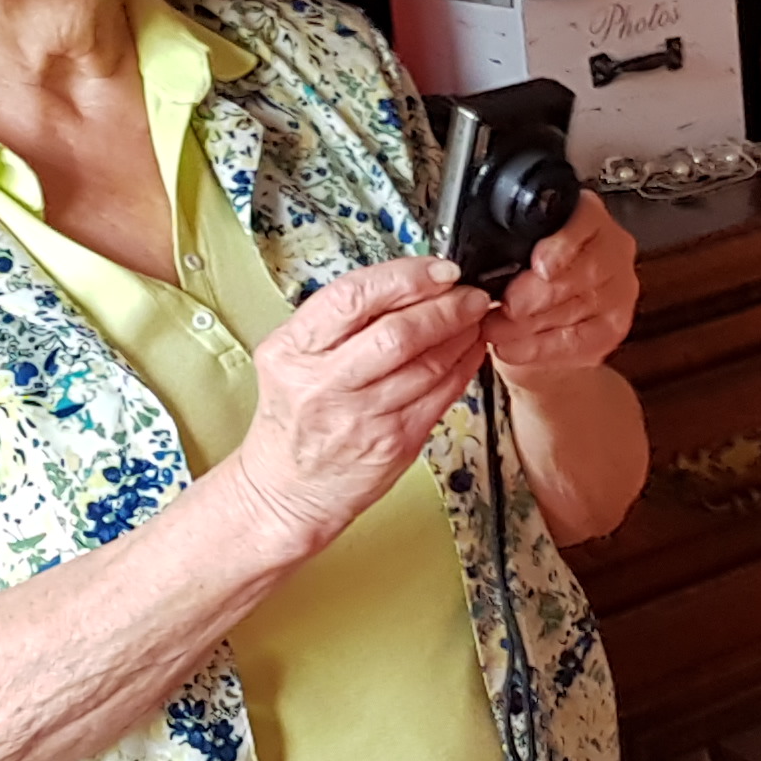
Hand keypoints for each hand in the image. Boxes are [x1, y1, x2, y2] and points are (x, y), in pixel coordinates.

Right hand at [233, 257, 488, 556]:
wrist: (286, 491)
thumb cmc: (293, 422)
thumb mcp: (290, 361)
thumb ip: (337, 324)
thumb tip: (403, 283)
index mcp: (292, 351)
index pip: (353, 297)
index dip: (404, 277)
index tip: (437, 269)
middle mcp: (324, 385)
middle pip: (398, 332)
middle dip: (445, 305)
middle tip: (468, 292)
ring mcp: (361, 417)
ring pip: (427, 363)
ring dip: (462, 333)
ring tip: (474, 316)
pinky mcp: (394, 443)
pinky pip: (441, 395)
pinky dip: (464, 366)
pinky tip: (470, 349)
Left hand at [485, 194, 638, 376]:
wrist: (540, 331)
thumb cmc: (526, 283)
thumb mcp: (513, 255)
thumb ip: (508, 253)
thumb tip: (481, 270)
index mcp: (588, 217)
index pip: (586, 220)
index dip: (563, 244)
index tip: (539, 264)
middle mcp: (612, 250)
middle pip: (584, 270)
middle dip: (538, 292)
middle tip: (504, 306)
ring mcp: (619, 290)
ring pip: (577, 307)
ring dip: (530, 323)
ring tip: (495, 329)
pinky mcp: (613, 328)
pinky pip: (577, 340)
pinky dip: (539, 347)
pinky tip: (512, 347)